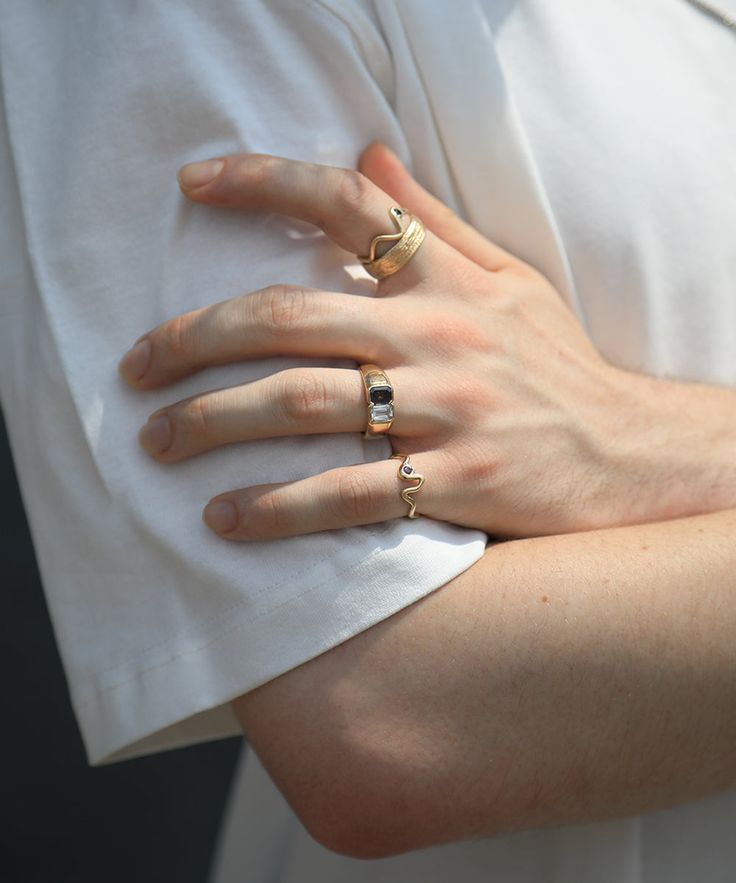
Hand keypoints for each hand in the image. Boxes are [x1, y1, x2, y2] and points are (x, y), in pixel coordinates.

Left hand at [118, 145, 732, 539]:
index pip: (349, 206)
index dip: (264, 183)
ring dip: (215, 423)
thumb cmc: (558, 368)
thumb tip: (367, 157)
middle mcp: (440, 334)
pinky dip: (278, 508)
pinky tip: (226, 519)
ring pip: (304, 404)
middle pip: (290, 317)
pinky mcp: (458, 481)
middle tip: (136, 366)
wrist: (628, 455)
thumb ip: (433, 223)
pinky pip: (349, 494)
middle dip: (195, 338)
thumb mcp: (509, 281)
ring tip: (159, 442)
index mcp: (447, 281)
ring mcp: (448, 409)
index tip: (192, 185)